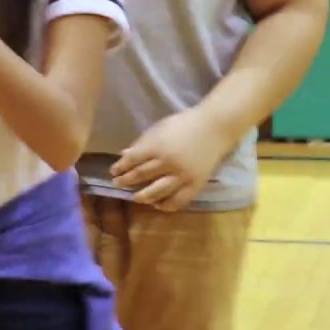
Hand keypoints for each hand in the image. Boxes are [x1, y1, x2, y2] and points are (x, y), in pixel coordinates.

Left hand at [109, 107, 234, 211]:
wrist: (215, 128)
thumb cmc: (185, 124)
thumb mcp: (161, 127)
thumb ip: (143, 142)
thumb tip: (125, 154)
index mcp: (158, 146)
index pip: (133, 160)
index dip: (121, 167)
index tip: (114, 171)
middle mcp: (168, 163)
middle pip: (142, 176)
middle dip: (127, 181)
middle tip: (118, 184)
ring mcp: (182, 176)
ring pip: (158, 192)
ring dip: (143, 196)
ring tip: (136, 197)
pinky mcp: (195, 184)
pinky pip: (179, 200)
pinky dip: (166, 205)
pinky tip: (158, 204)